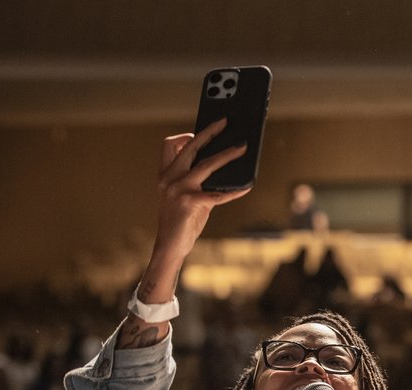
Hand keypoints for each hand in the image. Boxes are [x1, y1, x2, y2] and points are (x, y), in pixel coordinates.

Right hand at [154, 118, 250, 259]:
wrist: (170, 245)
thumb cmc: (181, 220)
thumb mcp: (185, 196)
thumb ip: (198, 181)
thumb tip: (224, 166)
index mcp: (165, 175)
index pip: (168, 146)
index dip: (183, 136)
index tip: (198, 132)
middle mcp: (170, 178)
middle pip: (190, 148)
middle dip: (209, 132)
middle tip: (225, 122)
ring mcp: (179, 190)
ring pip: (207, 165)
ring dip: (227, 155)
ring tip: (242, 149)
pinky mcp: (191, 203)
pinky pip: (218, 194)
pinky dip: (235, 191)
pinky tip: (246, 187)